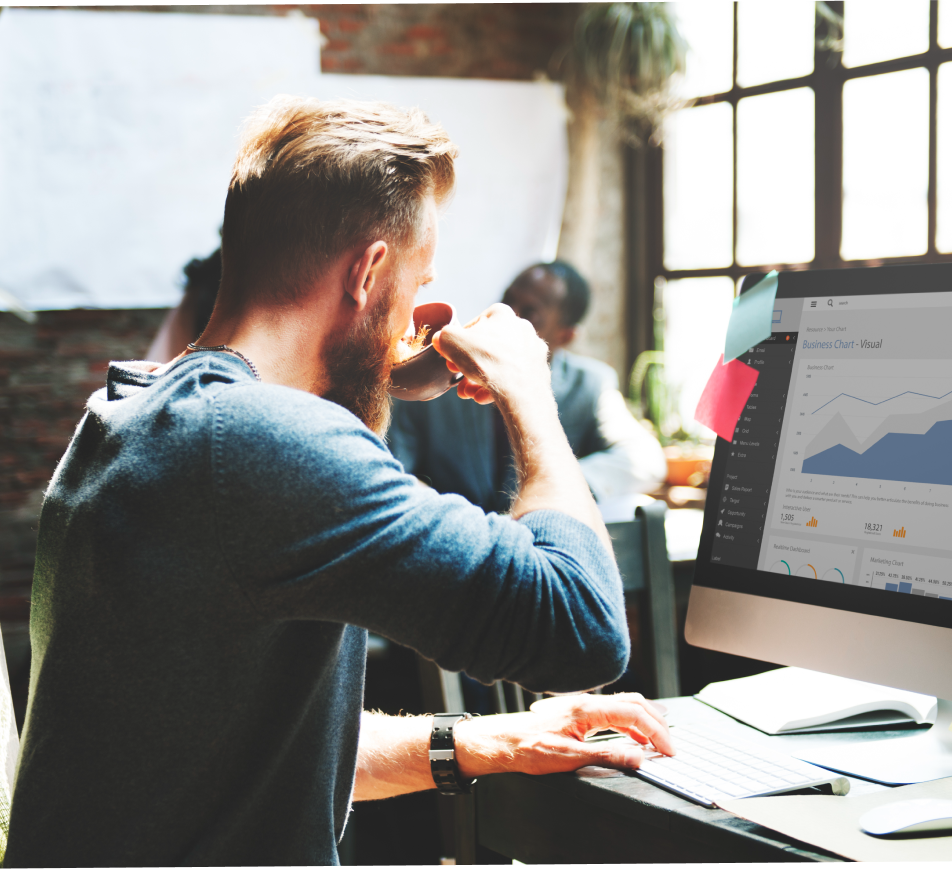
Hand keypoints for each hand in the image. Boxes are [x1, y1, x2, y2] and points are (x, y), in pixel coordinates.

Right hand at [431, 304, 549, 404]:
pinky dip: (497, 387)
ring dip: (480, 379)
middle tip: (457, 378)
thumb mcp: (451, 341)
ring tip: (467, 393)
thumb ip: (444, 336)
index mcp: (502, 314)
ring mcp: (532, 350)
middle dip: (469, 365)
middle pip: (487, 347)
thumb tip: (441, 339)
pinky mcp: (538, 371)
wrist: (520, 389)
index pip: (475, 324)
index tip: (451, 356)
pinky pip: (513, 377)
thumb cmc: (486, 360)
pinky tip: (482, 398)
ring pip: (500, 364)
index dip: (459, 341)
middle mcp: (521, 328)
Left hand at [453, 693, 673, 779]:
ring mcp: (582, 705)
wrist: (504, 740)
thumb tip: (638, 757)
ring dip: (644, 720)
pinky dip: (629, 722)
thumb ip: (606, 756)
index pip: (634, 713)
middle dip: (656, 722)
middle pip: (633, 703)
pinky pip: (612, 711)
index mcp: (588, 709)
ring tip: (658, 740)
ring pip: (624, 705)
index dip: (657, 732)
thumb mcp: (570, 758)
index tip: (669, 750)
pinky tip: (632, 737)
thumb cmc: (530, 748)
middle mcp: (587, 702)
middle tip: (670, 744)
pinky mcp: (578, 713)